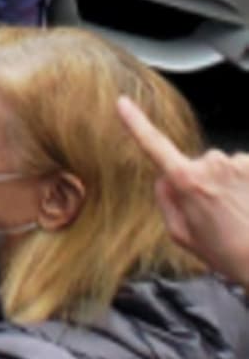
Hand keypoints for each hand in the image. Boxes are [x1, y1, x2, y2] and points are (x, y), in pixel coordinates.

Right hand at [118, 94, 248, 287]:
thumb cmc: (226, 254)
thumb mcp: (182, 236)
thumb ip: (166, 201)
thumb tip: (164, 178)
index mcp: (186, 181)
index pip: (154, 144)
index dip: (135, 122)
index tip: (123, 103)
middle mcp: (211, 164)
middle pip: (198, 164)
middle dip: (202, 182)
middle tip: (216, 215)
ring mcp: (236, 162)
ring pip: (222, 166)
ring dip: (227, 184)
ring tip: (237, 214)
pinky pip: (242, 167)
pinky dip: (244, 183)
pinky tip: (247, 205)